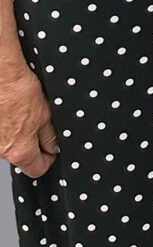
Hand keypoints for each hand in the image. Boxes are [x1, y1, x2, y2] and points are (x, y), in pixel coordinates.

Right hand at [0, 60, 56, 176]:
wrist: (1, 77)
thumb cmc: (20, 91)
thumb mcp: (46, 115)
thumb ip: (49, 137)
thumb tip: (53, 148)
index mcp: (19, 151)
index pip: (37, 170)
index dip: (48, 159)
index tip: (52, 151)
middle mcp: (1, 151)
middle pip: (22, 156)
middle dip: (32, 143)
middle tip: (37, 123)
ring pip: (9, 144)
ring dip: (17, 133)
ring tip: (21, 113)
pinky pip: (0, 134)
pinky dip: (5, 126)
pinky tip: (10, 112)